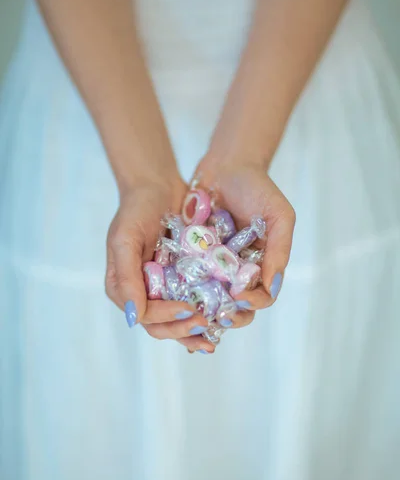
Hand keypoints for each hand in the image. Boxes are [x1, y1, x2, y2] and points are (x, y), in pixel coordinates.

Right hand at [105, 176, 214, 352]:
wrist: (158, 186)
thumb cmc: (136, 209)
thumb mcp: (125, 239)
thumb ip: (126, 278)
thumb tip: (134, 318)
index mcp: (125, 289)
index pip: (146, 316)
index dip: (167, 318)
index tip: (189, 310)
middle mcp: (144, 294)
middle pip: (163, 326)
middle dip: (184, 330)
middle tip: (206, 323)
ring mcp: (165, 289)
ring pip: (180, 321)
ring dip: (197, 331)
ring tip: (216, 334)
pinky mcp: (185, 280)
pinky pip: (196, 302)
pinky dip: (209, 313)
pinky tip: (224, 318)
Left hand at [196, 157, 295, 322]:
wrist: (226, 164)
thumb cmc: (258, 188)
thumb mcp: (279, 215)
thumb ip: (280, 250)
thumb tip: (273, 287)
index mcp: (261, 265)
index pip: (261, 296)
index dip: (253, 303)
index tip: (240, 298)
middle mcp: (237, 271)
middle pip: (235, 306)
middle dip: (228, 315)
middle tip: (218, 315)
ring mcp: (213, 266)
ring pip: (209, 299)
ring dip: (203, 309)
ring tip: (194, 310)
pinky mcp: (190, 257)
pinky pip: (186, 279)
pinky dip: (182, 289)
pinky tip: (174, 292)